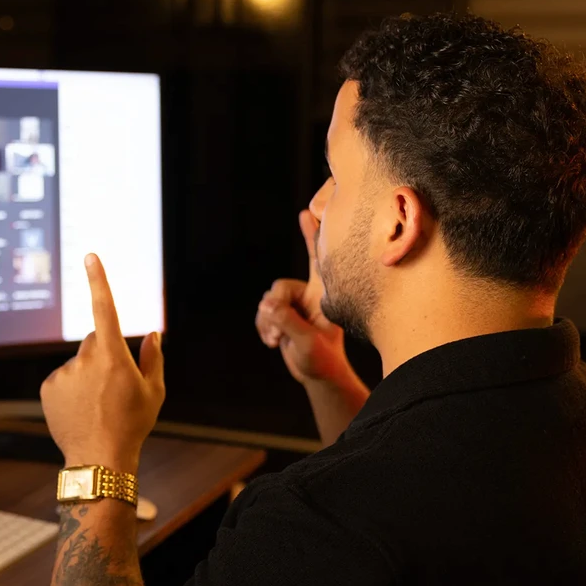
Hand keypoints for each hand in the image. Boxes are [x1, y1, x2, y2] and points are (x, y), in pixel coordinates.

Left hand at [41, 254, 164, 473]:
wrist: (99, 459)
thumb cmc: (132, 425)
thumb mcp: (154, 392)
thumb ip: (154, 358)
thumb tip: (152, 333)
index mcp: (112, 357)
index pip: (105, 309)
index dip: (98, 281)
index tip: (90, 257)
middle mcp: (85, 360)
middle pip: (95, 341)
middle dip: (104, 353)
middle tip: (114, 384)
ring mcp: (64, 374)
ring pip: (79, 362)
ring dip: (87, 374)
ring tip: (97, 405)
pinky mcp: (48, 387)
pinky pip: (63, 377)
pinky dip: (71, 388)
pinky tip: (80, 410)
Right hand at [255, 195, 348, 386]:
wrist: (317, 374)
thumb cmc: (322, 358)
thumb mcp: (307, 341)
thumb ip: (287, 321)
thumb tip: (266, 304)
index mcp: (323, 295)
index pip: (317, 260)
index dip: (311, 235)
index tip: (307, 211)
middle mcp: (308, 294)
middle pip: (279, 288)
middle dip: (275, 310)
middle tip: (279, 332)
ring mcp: (294, 305)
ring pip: (267, 301)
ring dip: (268, 323)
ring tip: (279, 340)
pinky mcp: (282, 315)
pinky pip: (262, 312)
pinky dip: (263, 327)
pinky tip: (273, 341)